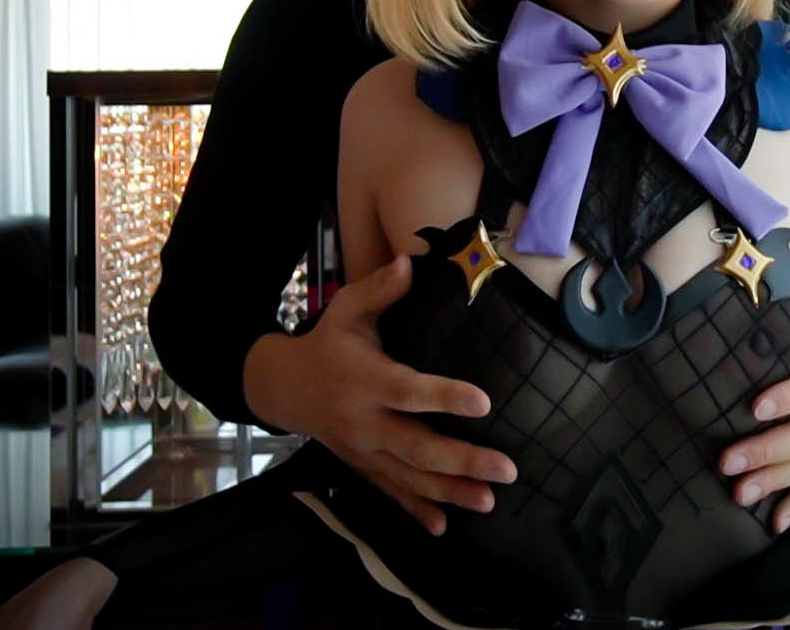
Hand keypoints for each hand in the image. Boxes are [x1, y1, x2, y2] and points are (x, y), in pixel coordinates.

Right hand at [249, 255, 517, 536]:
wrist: (283, 387)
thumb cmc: (327, 343)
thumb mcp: (345, 311)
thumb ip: (377, 290)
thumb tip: (409, 262)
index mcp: (365, 380)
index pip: (408, 392)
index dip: (444, 398)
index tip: (484, 402)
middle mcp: (364, 422)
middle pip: (416, 447)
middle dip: (462, 461)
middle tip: (506, 469)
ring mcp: (363, 451)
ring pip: (409, 478)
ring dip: (449, 493)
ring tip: (489, 501)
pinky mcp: (362, 467)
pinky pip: (390, 493)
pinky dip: (415, 511)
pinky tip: (443, 528)